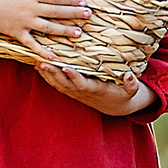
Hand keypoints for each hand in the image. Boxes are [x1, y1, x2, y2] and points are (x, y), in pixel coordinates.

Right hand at [0, 0, 89, 46]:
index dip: (70, 0)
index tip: (82, 2)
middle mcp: (31, 9)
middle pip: (57, 12)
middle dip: (74, 14)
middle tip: (88, 15)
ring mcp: (24, 22)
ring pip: (49, 28)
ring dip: (65, 31)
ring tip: (79, 33)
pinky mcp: (16, 33)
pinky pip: (32, 43)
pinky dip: (43, 50)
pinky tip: (54, 56)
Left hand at [34, 62, 155, 115]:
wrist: (114, 106)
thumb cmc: (122, 95)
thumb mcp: (131, 92)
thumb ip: (131, 85)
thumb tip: (129, 76)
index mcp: (95, 89)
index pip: (81, 83)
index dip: (73, 76)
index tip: (66, 67)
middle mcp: (81, 91)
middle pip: (64, 83)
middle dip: (52, 73)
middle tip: (41, 61)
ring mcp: (74, 92)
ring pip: (57, 83)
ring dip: (46, 73)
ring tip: (36, 60)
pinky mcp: (71, 90)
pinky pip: (56, 83)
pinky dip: (46, 76)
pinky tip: (37, 66)